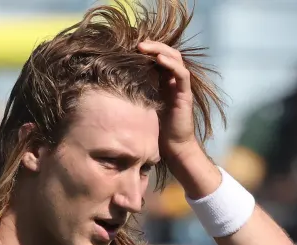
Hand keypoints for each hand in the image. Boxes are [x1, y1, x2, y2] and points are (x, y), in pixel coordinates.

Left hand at [138, 40, 197, 159]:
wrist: (173, 148)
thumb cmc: (156, 131)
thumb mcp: (141, 107)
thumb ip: (134, 94)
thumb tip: (110, 87)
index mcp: (164, 82)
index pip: (158, 58)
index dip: (147, 50)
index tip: (129, 46)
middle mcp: (174, 81)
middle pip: (168, 53)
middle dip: (153, 45)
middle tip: (136, 43)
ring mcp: (181, 87)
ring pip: (176, 59)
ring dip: (160, 50)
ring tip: (145, 47)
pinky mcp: (186, 95)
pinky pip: (182, 74)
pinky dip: (171, 64)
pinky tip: (159, 60)